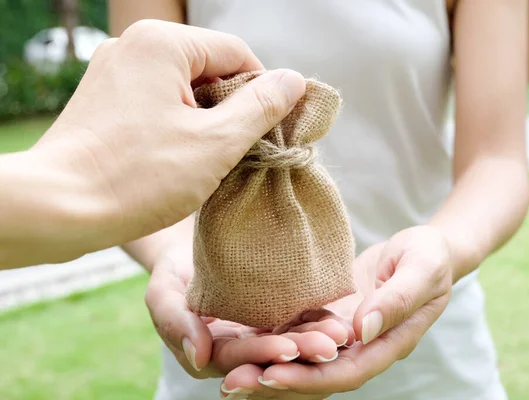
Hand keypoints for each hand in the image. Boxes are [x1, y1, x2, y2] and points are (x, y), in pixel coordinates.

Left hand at [29, 20, 305, 262]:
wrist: (56, 209)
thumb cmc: (137, 177)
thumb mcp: (216, 143)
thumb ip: (262, 107)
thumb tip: (294, 81)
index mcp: (162, 43)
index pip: (237, 53)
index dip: (263, 92)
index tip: (272, 132)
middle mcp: (133, 46)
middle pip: (209, 69)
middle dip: (232, 110)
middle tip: (242, 153)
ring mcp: (113, 72)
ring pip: (184, 89)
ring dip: (206, 122)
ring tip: (209, 163)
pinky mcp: (103, 100)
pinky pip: (157, 103)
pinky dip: (178, 127)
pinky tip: (179, 161)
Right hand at [144, 242, 354, 389]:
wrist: (192, 245)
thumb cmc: (173, 270)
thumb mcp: (162, 293)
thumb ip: (174, 324)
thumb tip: (199, 357)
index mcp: (211, 353)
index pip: (238, 359)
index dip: (262, 354)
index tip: (287, 348)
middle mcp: (241, 349)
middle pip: (271, 356)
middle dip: (300, 352)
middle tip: (328, 346)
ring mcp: (262, 332)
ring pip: (292, 341)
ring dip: (316, 339)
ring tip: (340, 333)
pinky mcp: (280, 314)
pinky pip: (301, 320)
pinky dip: (319, 319)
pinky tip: (340, 316)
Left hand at [220, 226, 452, 398]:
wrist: (421, 250)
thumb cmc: (428, 256)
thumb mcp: (421, 268)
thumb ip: (397, 299)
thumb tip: (363, 330)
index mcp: (386, 344)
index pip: (345, 372)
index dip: (309, 378)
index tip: (271, 376)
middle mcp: (360, 348)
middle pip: (315, 375)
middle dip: (274, 382)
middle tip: (232, 383)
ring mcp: (341, 335)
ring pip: (300, 359)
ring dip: (264, 367)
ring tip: (224, 370)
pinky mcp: (327, 317)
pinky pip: (295, 333)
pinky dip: (268, 340)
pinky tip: (238, 338)